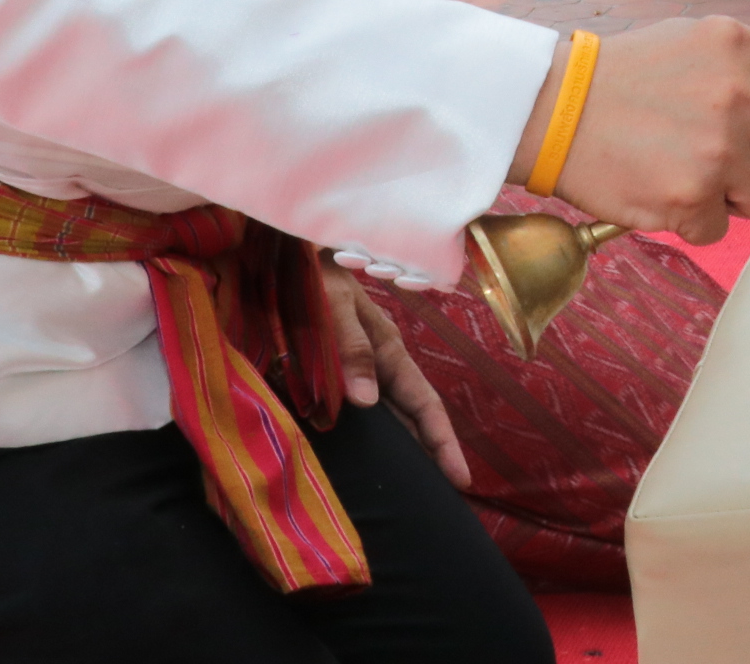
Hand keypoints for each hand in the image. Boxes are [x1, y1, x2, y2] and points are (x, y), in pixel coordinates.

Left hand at [320, 257, 469, 487]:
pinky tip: (367, 457)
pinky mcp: (335, 372)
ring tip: (411, 487)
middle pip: (413, 416)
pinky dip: (371, 436)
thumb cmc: (314, 274)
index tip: (460, 479)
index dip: (442, 442)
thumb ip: (351, 348)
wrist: (289, 252)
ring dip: (403, 449)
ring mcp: (360, 369)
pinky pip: (358, 411)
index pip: (424, 404)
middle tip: (443, 498)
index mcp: (388, 349)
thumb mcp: (333, 305)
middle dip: (431, 454)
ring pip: (389, 417)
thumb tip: (367, 402)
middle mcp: (379, 364)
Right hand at [518, 18, 749, 244]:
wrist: (550, 106)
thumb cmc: (626, 74)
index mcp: (741, 49)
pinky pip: (725, 228)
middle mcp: (738, 96)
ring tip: (698, 171)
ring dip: (748, 196)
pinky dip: (700, 219)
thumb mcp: (696, 42)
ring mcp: (716, 151)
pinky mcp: (689, 199)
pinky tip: (665, 189)